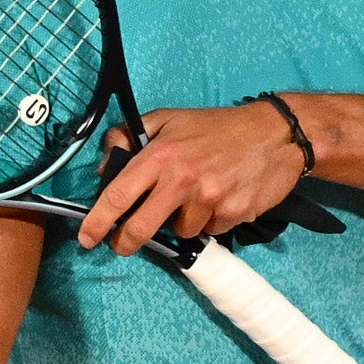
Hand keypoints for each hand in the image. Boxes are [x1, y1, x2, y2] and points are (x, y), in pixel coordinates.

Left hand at [75, 98, 308, 253]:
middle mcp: (182, 180)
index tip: (86, 238)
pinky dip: (212, 220)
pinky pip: (211, 230)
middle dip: (125, 242)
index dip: (98, 221)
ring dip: (182, 222)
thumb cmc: (219, 126)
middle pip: (141, 228)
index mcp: (161, 155)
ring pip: (181, 231)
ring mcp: (209, 200)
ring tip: (197, 196)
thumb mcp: (171, 118)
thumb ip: (133, 135)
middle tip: (122, 244)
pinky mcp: (233, 214)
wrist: (277, 134)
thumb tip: (105, 164)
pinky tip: (222, 197)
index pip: (119, 194)